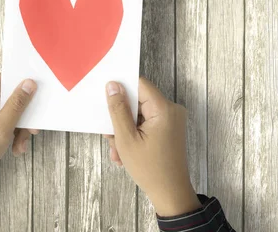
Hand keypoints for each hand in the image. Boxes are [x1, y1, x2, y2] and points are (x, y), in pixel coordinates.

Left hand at [0, 75, 38, 178]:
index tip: (38, 97)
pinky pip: (5, 118)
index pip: (5, 80)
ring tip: (21, 144)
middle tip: (32, 131)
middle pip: (10, 97)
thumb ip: (17, 104)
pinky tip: (16, 146)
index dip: (23, 87)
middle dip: (22, 116)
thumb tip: (29, 83)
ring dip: (19, 127)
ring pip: (10, 110)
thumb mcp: (1, 128)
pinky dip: (12, 131)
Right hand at [103, 78, 200, 215]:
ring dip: (125, 131)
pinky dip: (134, 135)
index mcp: (163, 109)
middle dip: (121, 118)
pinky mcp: (168, 129)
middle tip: (111, 137)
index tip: (106, 100)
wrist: (171, 194)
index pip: (139, 84)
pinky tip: (125, 153)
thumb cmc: (150, 169)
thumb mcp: (126, 139)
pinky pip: (146, 124)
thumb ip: (118, 110)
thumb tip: (113, 85)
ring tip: (118, 151)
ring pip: (139, 115)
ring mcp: (171, 120)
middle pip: (138, 101)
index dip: (122, 89)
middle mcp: (171, 110)